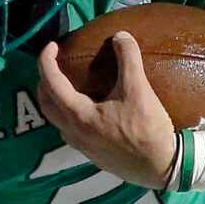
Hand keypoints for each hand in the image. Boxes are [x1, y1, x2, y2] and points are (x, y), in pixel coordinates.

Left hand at [37, 33, 177, 189]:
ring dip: (53, 100)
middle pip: (45, 104)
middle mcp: (74, 133)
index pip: (51, 83)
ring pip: (55, 120)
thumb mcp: (139, 90)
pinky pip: (68, 131)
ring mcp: (81, 147)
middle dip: (44, 81)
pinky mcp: (92, 155)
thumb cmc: (148, 130)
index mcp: (80, 115)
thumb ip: (128, 59)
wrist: (161, 167)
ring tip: (64, 84)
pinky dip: (66, 114)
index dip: (46, 61)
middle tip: (53, 64)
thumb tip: (121, 36)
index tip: (52, 45)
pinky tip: (83, 109)